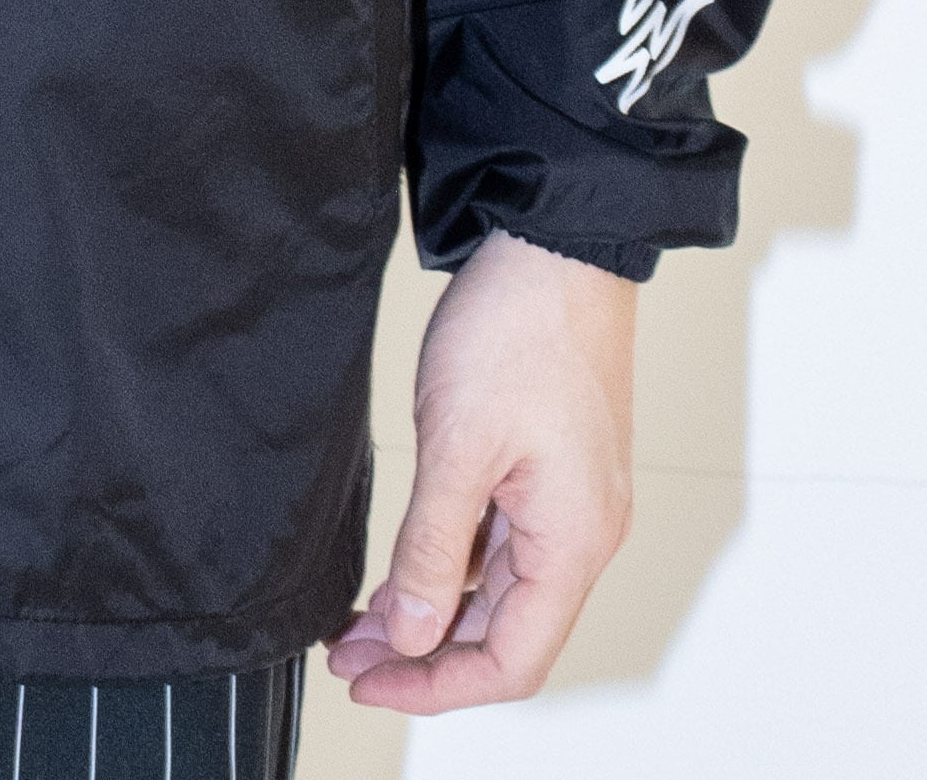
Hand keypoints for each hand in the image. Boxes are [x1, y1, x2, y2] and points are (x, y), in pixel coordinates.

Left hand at [325, 230, 635, 712]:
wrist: (554, 240)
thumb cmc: (517, 330)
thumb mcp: (456, 444)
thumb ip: (431, 549)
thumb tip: (407, 635)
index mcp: (573, 542)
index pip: (511, 662)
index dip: (436, 686)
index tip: (367, 681)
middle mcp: (582, 534)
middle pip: (505, 634)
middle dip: (424, 654)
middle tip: (345, 654)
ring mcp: (568, 502)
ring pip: (498, 590)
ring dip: (431, 611)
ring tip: (358, 621)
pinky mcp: (549, 469)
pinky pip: (500, 544)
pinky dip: (449, 565)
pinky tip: (400, 567)